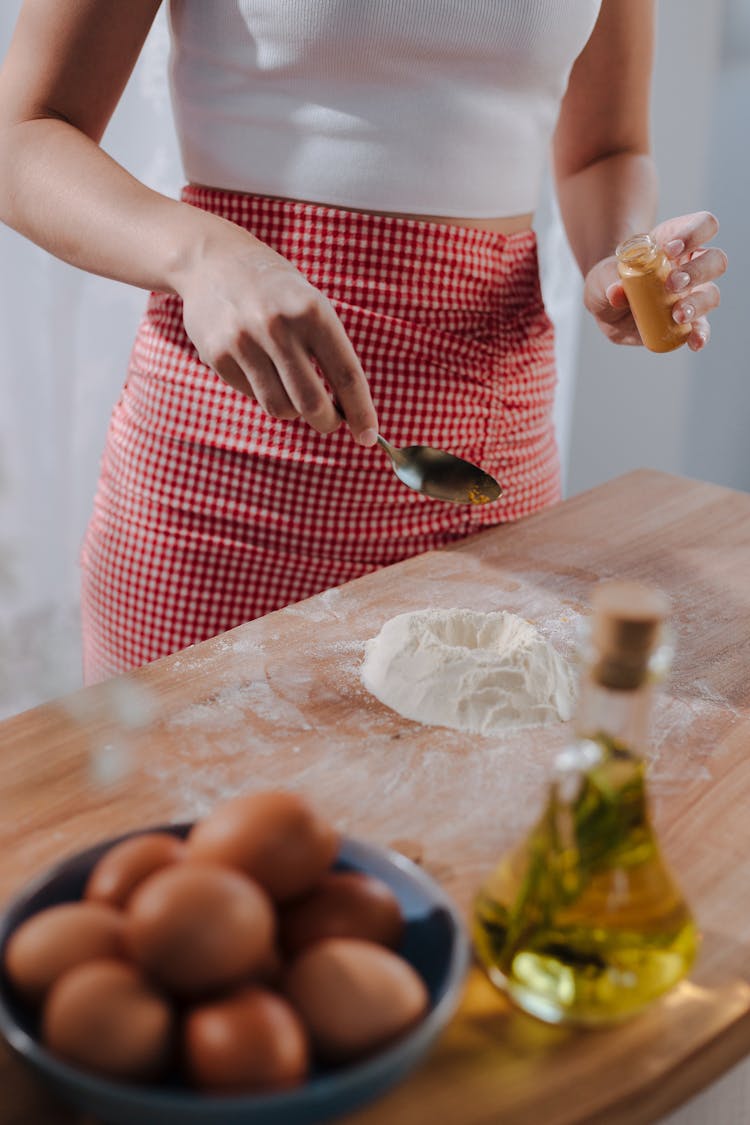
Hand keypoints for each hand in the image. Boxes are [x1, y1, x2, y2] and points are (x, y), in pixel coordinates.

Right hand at [175, 214, 378, 445]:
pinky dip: (265, 394)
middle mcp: (278, 327)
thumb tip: (347, 408)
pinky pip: (252, 396)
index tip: (369, 436)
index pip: (346, 375)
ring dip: (294, 410)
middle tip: (330, 420)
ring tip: (294, 391)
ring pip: (280, 407)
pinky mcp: (218, 355)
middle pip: (312, 403)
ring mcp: (244, 342)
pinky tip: (262, 370)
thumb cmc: (275, 288)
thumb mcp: (311, 303)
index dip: (361, 412)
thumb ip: (329, 350)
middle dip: (326, 422)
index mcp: (312, 311)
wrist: (213, 260)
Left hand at [583, 211, 726, 350]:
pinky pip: (702, 327)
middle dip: (696, 271)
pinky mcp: (688, 320)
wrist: (606, 302)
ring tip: (677, 315)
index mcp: (676, 241)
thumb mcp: (601, 277)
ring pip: (712, 293)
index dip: (694, 233)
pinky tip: (694, 342)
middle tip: (671, 284)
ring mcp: (692, 293)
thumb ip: (606, 280)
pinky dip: (701, 334)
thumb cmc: (608, 279)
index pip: (702, 226)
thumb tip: (616, 292)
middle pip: (714, 259)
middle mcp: (691, 265)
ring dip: (698, 304)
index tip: (671, 249)